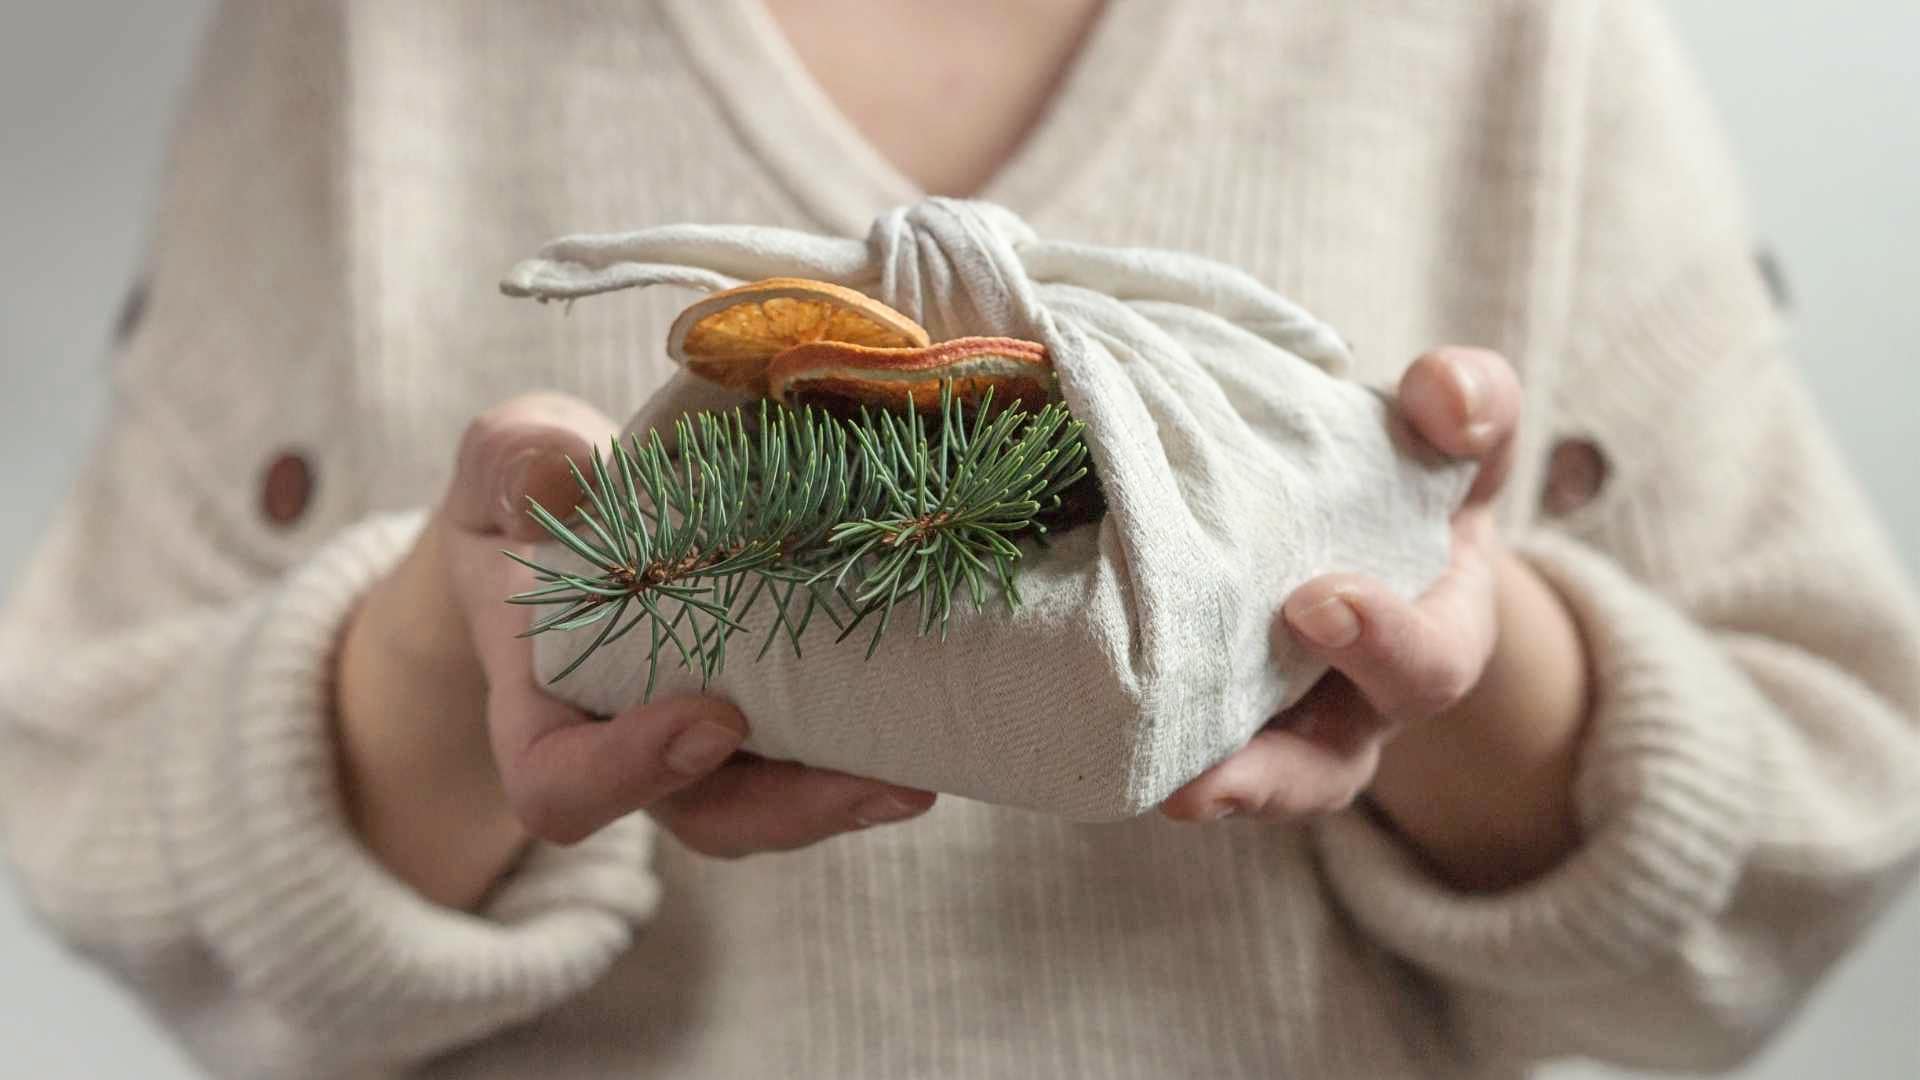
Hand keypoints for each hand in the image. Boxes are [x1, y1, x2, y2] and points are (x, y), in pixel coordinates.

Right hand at [335, 393, 933, 909]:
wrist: (577, 514)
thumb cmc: (533, 493)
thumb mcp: (506, 459)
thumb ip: (515, 463)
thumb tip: (562, 479)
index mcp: (543, 701)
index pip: (560, 782)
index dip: (630, 774)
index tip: (714, 718)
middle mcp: (628, 741)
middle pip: (703, 816)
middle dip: (790, 809)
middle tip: (879, 780)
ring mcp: (704, 737)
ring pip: (772, 803)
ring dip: (848, 796)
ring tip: (923, 769)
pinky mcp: (768, 712)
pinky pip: (815, 754)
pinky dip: (871, 745)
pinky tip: (939, 715)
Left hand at [1161, 349, 1590, 890]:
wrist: (1350, 500)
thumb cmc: (1409, 464)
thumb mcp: (1453, 425)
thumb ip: (1471, 401)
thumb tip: (1445, 402)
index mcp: (1431, 636)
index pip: (1429, 664)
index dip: (1383, 642)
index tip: (1320, 601)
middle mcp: (1353, 704)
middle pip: (1325, 768)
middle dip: (1276, 769)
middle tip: (1214, 767)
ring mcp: (1274, 721)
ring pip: (1245, 788)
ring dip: (1201, 793)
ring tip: (1155, 797)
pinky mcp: (1199, 714)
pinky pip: (1174, 751)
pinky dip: (1136, 747)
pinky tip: (1080, 729)